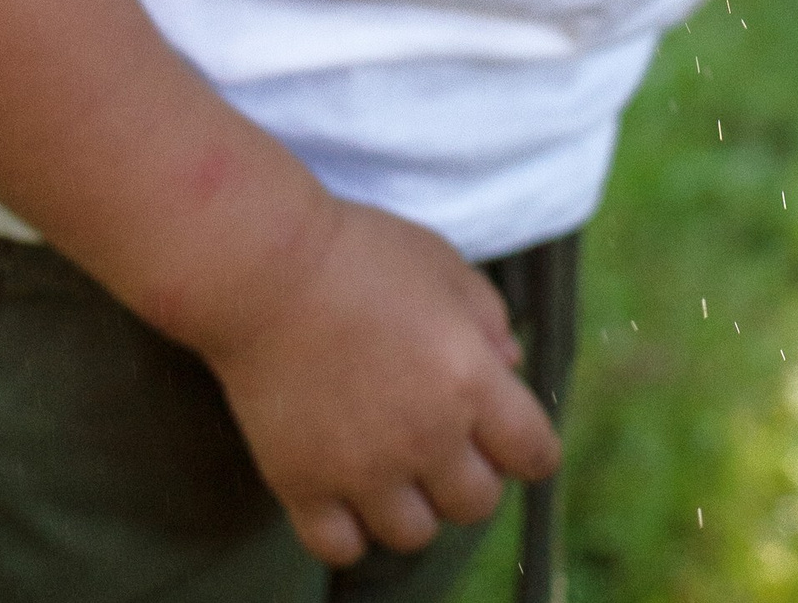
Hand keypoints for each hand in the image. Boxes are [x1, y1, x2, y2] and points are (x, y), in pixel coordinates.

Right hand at [194, 195, 561, 566]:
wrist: (264, 264)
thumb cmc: (358, 251)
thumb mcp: (441, 262)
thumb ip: (487, 315)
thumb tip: (511, 364)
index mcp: (469, 379)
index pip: (534, 454)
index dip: (528, 447)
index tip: (508, 435)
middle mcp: (426, 436)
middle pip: (476, 503)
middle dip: (469, 474)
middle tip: (440, 439)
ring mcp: (363, 469)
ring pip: (414, 534)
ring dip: (411, 504)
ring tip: (390, 463)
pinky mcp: (303, 485)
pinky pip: (342, 547)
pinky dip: (349, 528)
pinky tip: (344, 489)